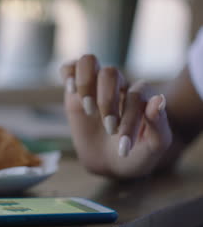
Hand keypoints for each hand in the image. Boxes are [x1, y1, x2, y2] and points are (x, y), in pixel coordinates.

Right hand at [61, 55, 171, 178]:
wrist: (112, 164)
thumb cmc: (136, 154)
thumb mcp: (154, 147)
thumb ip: (160, 125)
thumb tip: (159, 100)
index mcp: (141, 95)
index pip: (134, 95)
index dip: (129, 122)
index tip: (124, 149)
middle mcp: (118, 85)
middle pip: (110, 73)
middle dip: (106, 102)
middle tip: (109, 129)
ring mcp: (95, 86)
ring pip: (88, 61)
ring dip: (85, 84)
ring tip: (88, 109)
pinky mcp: (75, 92)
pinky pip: (68, 68)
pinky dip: (67, 74)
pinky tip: (71, 91)